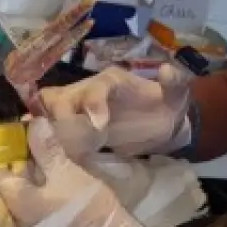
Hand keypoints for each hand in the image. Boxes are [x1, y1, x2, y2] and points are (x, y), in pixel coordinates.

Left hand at [0, 117, 154, 226]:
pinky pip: (39, 204)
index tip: (17, 136)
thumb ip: (46, 149)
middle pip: (12, 183)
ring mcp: (32, 225)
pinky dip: (45, 189)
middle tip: (35, 141)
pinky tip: (56, 177)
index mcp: (15, 200)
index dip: (6, 152)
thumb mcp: (65, 171)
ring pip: (27, 193)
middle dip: (22, 163)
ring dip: (36, 176)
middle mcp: (17, 215)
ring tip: (48, 155)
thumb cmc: (83, 206)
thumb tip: (33, 122)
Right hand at [38, 64, 195, 159]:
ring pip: (50, 112)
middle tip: (70, 141)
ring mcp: (79, 112)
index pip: (95, 87)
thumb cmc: (166, 105)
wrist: (161, 125)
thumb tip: (167, 70)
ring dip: (49, 130)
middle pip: (60, 97)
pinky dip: (51, 141)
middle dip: (60, 117)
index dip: (93, 103)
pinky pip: (55, 131)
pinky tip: (53, 156)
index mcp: (112, 82)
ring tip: (58, 151)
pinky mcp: (77, 130)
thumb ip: (174, 83)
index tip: (100, 127)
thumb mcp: (177, 94)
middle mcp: (89, 93)